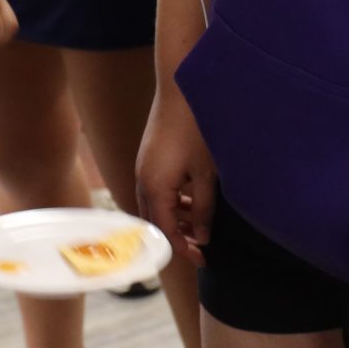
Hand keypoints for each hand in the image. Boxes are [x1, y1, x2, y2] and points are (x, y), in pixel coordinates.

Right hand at [137, 84, 217, 263]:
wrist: (179, 88)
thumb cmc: (196, 129)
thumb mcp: (206, 175)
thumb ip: (203, 210)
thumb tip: (202, 238)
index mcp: (155, 188)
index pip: (164, 232)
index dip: (183, 250)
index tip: (203, 259)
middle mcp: (143, 181)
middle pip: (155, 222)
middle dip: (177, 238)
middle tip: (202, 249)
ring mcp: (144, 168)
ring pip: (156, 206)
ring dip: (175, 219)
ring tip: (200, 225)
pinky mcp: (149, 158)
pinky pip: (156, 190)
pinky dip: (172, 202)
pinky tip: (192, 199)